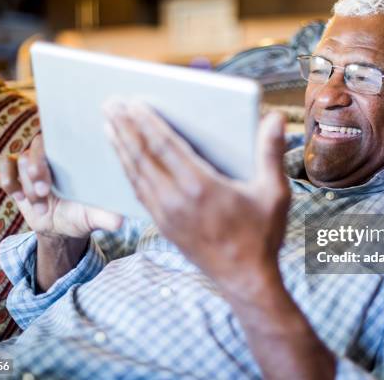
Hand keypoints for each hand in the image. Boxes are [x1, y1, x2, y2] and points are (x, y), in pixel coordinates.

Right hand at [0, 134, 123, 239]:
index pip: (64, 141)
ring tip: (40, 206)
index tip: (59, 177)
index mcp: (75, 157)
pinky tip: (17, 197)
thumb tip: (120, 220)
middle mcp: (54, 154)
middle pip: (38, 147)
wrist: (60, 228)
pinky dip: (8, 180)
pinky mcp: (16, 171)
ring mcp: (33, 161)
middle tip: (42, 193)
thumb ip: (106, 216)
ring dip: (26, 185)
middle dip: (37, 170)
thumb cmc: (81, 216)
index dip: (60, 155)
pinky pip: (5, 166)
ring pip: (21, 160)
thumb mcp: (94, 218)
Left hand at [104, 101, 290, 293]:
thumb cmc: (262, 236)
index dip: (146, 122)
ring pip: (135, 174)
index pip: (165, 146)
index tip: (131, 103)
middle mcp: (177, 200)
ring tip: (108, 125)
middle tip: (109, 104)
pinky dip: (128, 171)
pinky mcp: (163, 226)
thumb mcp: (274, 193)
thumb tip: (275, 118)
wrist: (245, 280)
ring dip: (120, 147)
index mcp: (202, 187)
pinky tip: (123, 160)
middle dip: (124, 128)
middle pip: (142, 156)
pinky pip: (139, 192)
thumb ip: (270, 153)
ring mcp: (166, 215)